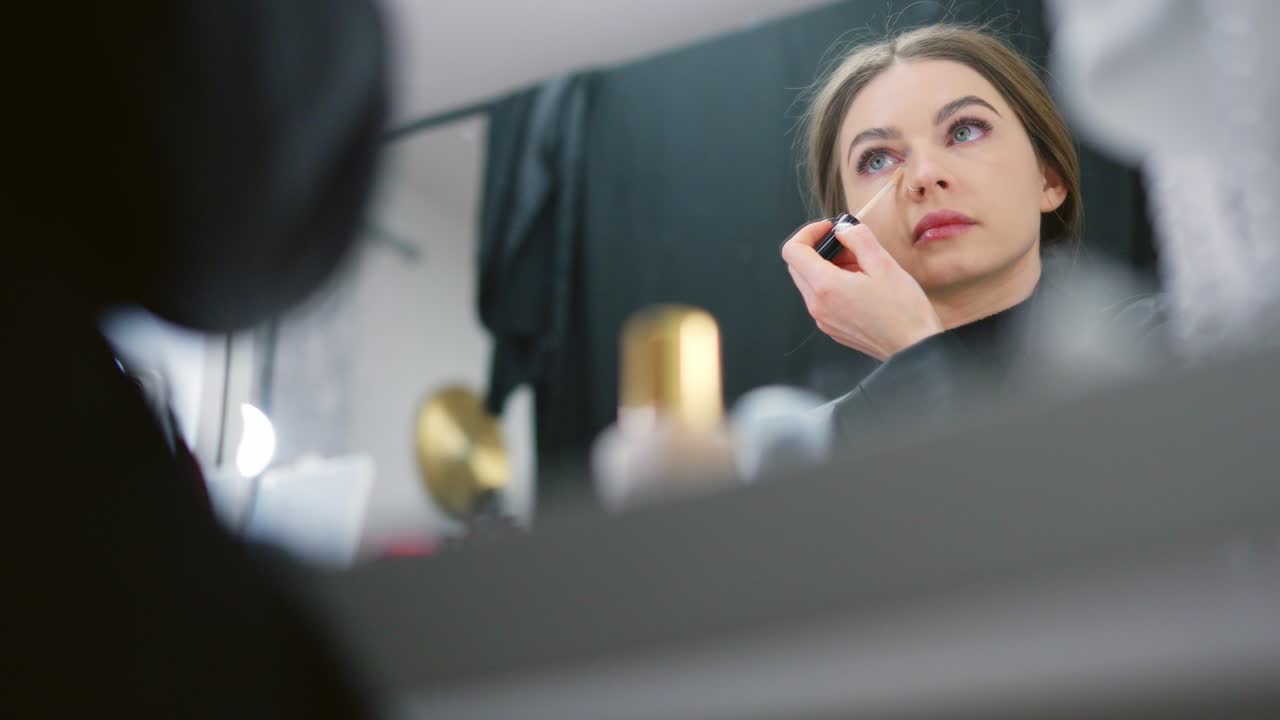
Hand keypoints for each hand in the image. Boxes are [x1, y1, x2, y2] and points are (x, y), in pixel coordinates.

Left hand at [782, 219, 943, 360]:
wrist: (913, 347)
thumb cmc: (903, 311)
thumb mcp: (884, 264)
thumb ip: (858, 239)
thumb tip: (843, 229)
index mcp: (825, 286)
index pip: (792, 251)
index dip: (807, 233)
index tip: (829, 229)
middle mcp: (817, 305)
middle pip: (798, 266)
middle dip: (820, 250)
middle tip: (850, 248)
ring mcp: (822, 319)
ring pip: (810, 283)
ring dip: (828, 268)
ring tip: (861, 268)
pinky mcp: (832, 328)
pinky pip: (822, 299)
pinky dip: (833, 286)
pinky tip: (861, 286)